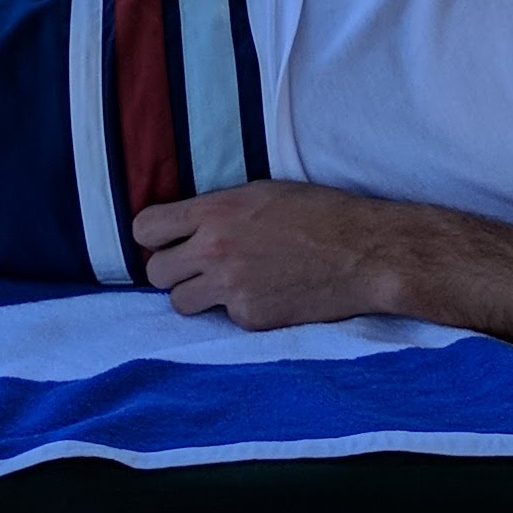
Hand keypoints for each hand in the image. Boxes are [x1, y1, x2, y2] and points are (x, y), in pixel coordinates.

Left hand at [133, 181, 403, 329]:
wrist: (366, 253)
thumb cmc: (321, 214)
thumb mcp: (262, 193)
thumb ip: (218, 210)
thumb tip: (186, 225)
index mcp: (216, 212)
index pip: (146, 228)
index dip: (153, 236)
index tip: (166, 240)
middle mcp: (214, 251)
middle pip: (155, 272)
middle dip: (172, 270)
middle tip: (197, 267)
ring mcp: (231, 289)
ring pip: (179, 303)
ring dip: (196, 295)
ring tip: (227, 284)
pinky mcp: (250, 319)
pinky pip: (223, 318)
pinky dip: (239, 310)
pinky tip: (267, 294)